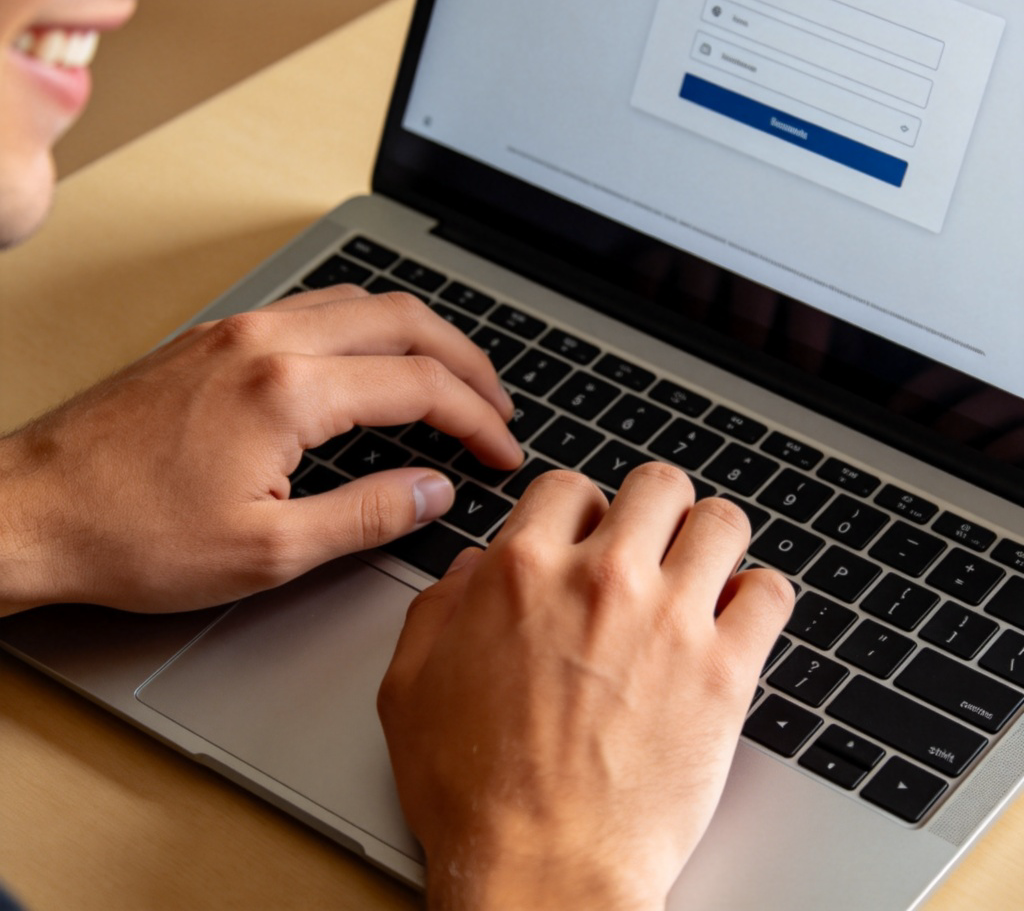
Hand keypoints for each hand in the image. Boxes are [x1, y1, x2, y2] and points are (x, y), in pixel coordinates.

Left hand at [0, 285, 520, 614]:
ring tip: (451, 378)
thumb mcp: (267, 551)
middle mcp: (268, 339)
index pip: (421, 385)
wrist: (27, 508)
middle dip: (468, 362)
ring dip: (420, 336)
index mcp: (289, 389)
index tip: (502, 451)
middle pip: (405, 320)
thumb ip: (367, 514)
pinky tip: (372, 359)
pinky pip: (315, 307)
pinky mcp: (216, 336)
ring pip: (361, 302)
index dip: (478, 419)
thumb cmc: (130, 536)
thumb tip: (433, 492)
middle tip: (499, 405)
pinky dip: (367, 327)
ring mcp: (238, 329)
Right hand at [378, 464, 793, 910]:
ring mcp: (670, 619)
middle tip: (650, 543)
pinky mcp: (725, 670)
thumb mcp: (409, 687)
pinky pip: (772, 593)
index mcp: (524, 570)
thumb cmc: (476, 792)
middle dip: (652, 508)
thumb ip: (437, 607)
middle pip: (656, 484)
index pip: (570, 487)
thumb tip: (471, 567)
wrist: (543, 873)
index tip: (586, 537)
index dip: (578, 510)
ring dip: (710, 538)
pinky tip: (737, 616)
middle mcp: (601, 578)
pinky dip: (760, 596)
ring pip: (721, 520)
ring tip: (700, 569)